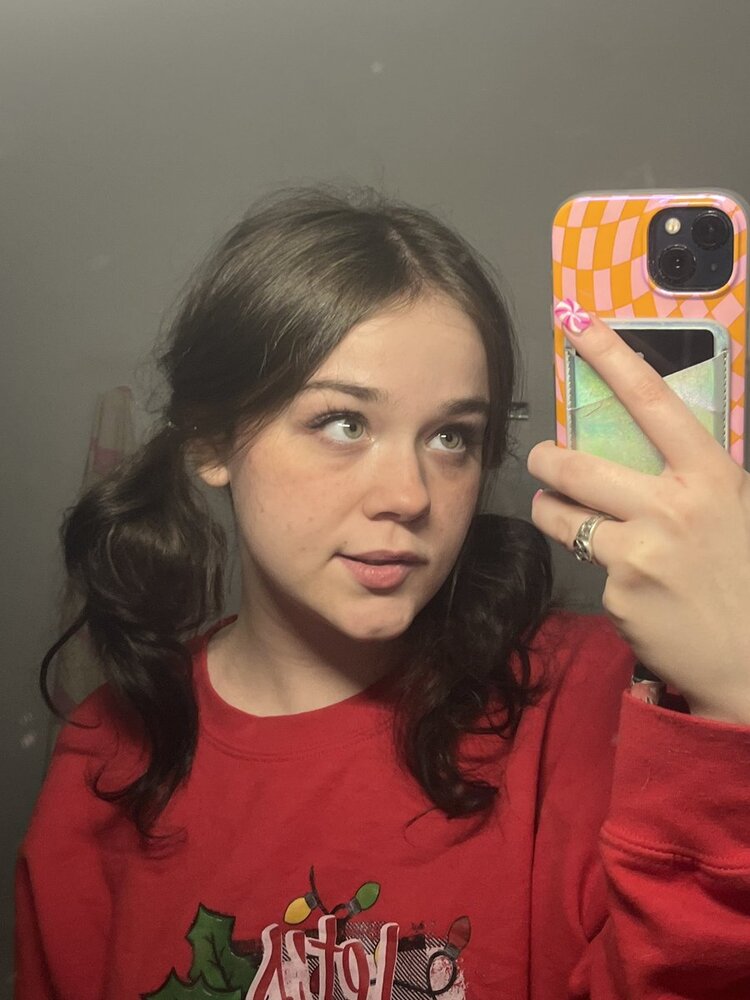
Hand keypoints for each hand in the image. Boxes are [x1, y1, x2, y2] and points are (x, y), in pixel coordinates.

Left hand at [527, 312, 749, 724]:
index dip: (613, 358)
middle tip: (541, 459)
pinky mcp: (616, 594)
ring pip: (560, 517)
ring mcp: (638, 553)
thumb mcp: (736, 511)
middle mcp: (670, 508)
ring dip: (550, 510)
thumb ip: (692, 478)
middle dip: (545, 460)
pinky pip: (587, 568)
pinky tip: (631, 585)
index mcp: (710, 477)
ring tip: (559, 512)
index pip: (653, 403)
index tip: (580, 325)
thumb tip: (646, 447)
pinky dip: (598, 569)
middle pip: (576, 466)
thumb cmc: (747, 577)